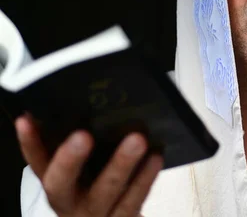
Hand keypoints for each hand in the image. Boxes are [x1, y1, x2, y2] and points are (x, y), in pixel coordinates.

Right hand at [15, 114, 162, 216]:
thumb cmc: (100, 186)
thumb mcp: (84, 172)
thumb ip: (81, 148)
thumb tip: (91, 104)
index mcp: (57, 183)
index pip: (37, 161)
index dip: (30, 142)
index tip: (27, 119)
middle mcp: (70, 201)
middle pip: (61, 183)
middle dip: (70, 159)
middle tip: (83, 135)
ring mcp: (96, 212)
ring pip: (106, 191)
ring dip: (121, 164)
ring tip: (137, 139)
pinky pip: (134, 200)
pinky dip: (145, 178)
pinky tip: (155, 157)